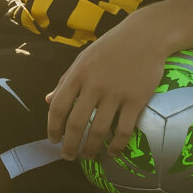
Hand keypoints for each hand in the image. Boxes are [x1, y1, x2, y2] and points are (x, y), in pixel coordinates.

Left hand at [44, 21, 171, 158]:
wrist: (146, 35)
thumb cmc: (111, 46)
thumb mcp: (84, 58)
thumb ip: (66, 80)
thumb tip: (47, 100)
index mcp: (78, 74)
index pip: (58, 107)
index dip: (53, 128)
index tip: (53, 140)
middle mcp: (94, 85)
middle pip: (76, 123)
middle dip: (69, 145)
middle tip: (68, 157)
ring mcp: (116, 93)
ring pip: (99, 130)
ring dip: (91, 149)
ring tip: (88, 157)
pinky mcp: (136, 99)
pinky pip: (124, 130)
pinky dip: (116, 145)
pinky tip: (112, 152)